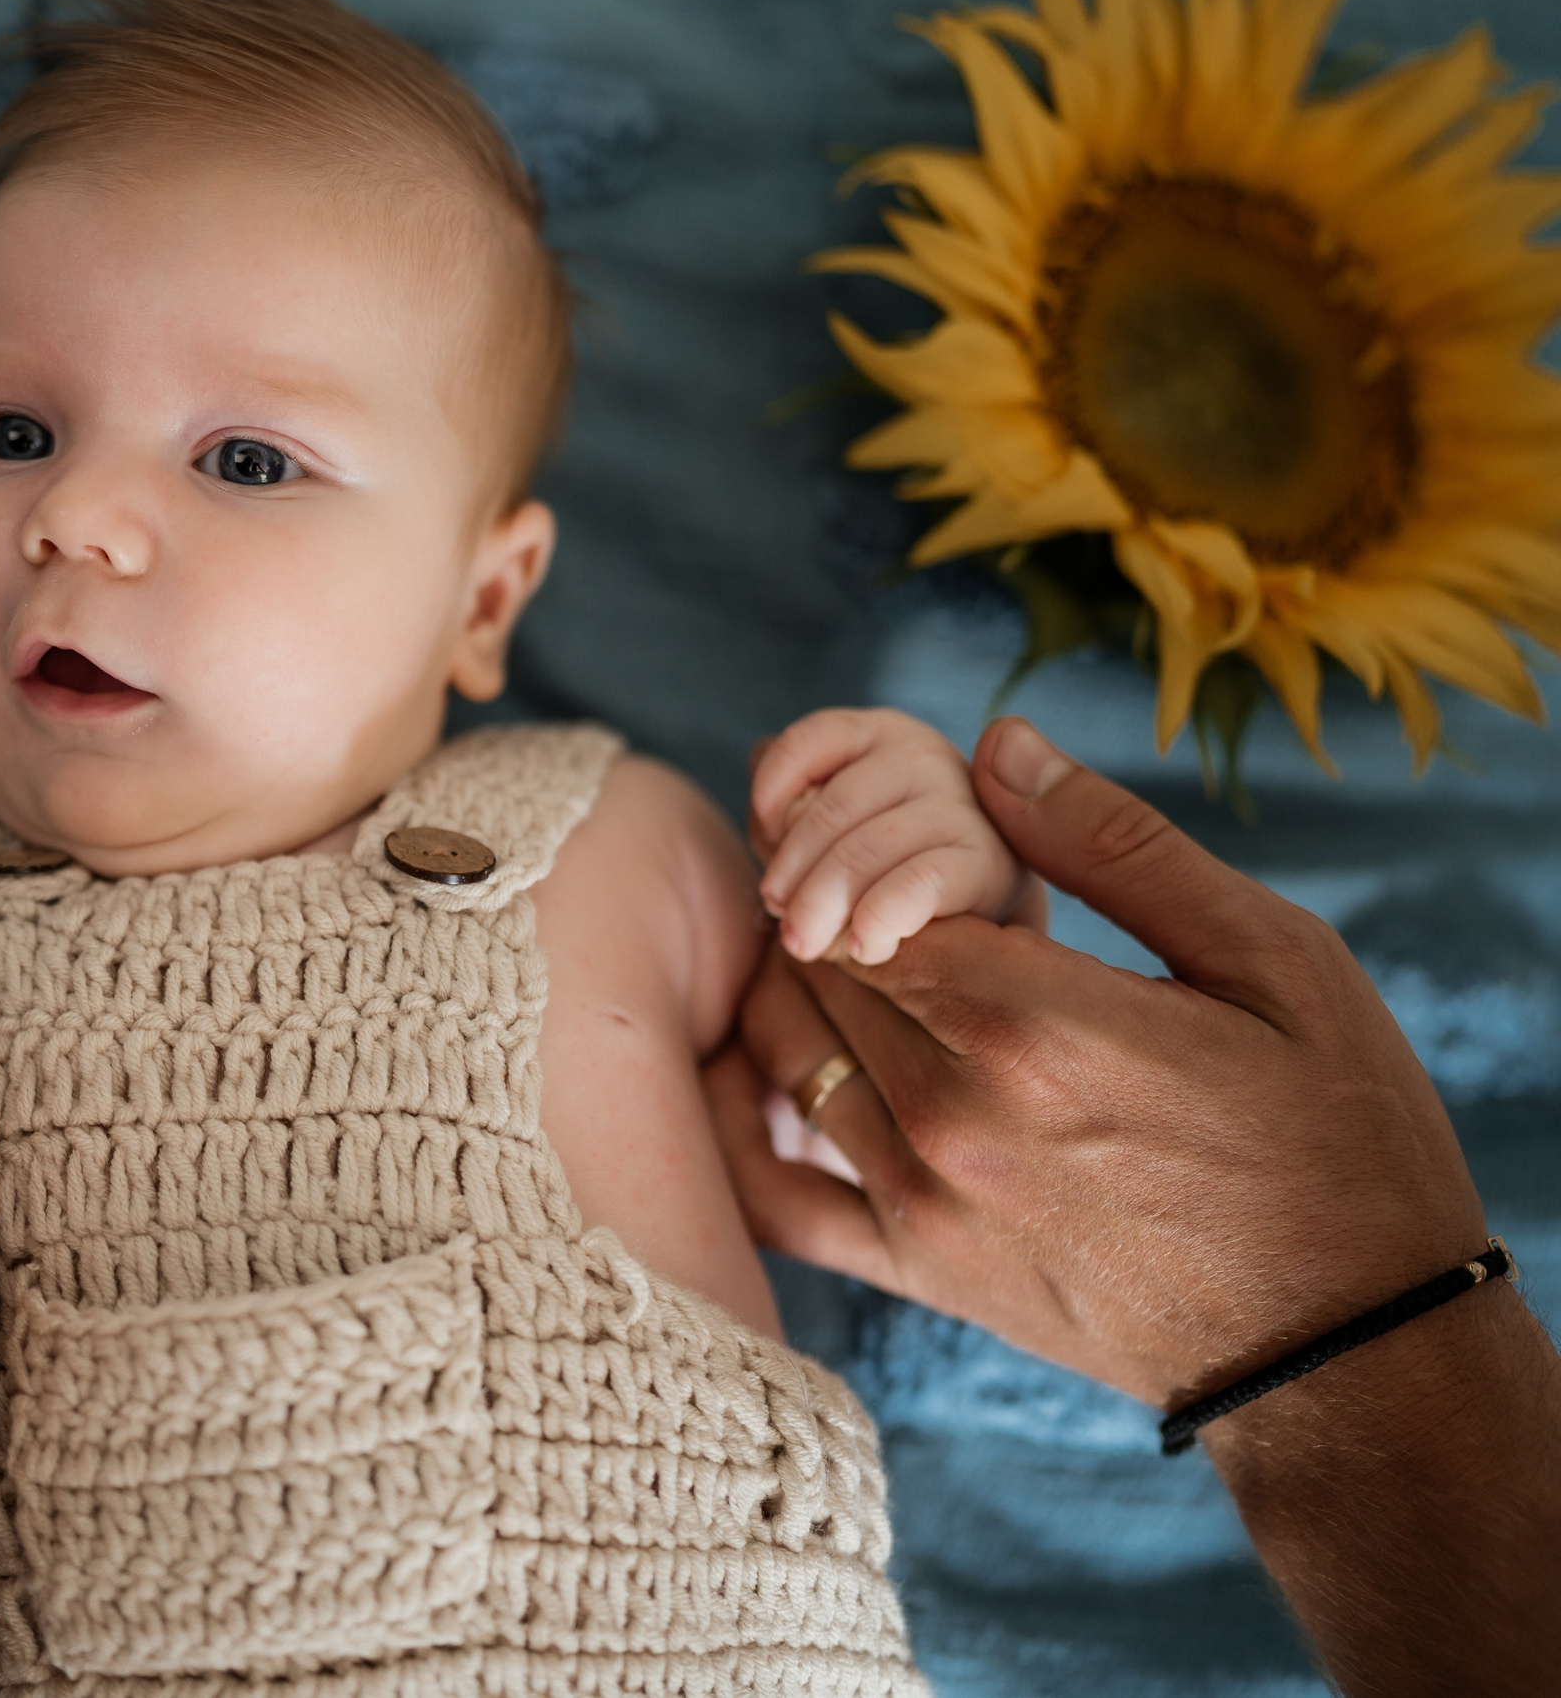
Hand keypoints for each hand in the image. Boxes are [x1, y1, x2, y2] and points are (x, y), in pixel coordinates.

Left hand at [714, 715, 1483, 1404]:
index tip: (907, 842)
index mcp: (1033, 1022)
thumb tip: (996, 745)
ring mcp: (924, 1202)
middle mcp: (954, 1113)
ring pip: (789, 1054)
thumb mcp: (1271, 962)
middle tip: (864, 880)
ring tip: (836, 950)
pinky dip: (743, 1123)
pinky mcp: (917, 1273)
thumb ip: (1117, 848)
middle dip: (830, 904)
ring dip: (793, 989)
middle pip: (820, 963)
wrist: (1348, 1346)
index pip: (865, 892)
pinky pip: (774, 1194)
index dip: (869, 850)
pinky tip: (755, 1072)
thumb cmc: (1336, 1139)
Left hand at [749, 706, 1040, 965]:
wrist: (974, 917)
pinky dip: (877, 919)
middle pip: (833, 808)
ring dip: (824, 904)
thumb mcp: (827, 831)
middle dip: (792, 873)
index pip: (807, 743)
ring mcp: (961, 803)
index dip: (771, 793)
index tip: (764, 844)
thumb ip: (789, 808)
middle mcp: (923, 755)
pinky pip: (917, 884)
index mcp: (876, 736)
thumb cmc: (880, 868)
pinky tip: (862, 948)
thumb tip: (767, 800)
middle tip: (779, 920)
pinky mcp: (988, 860)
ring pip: (869, 847)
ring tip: (805, 943)